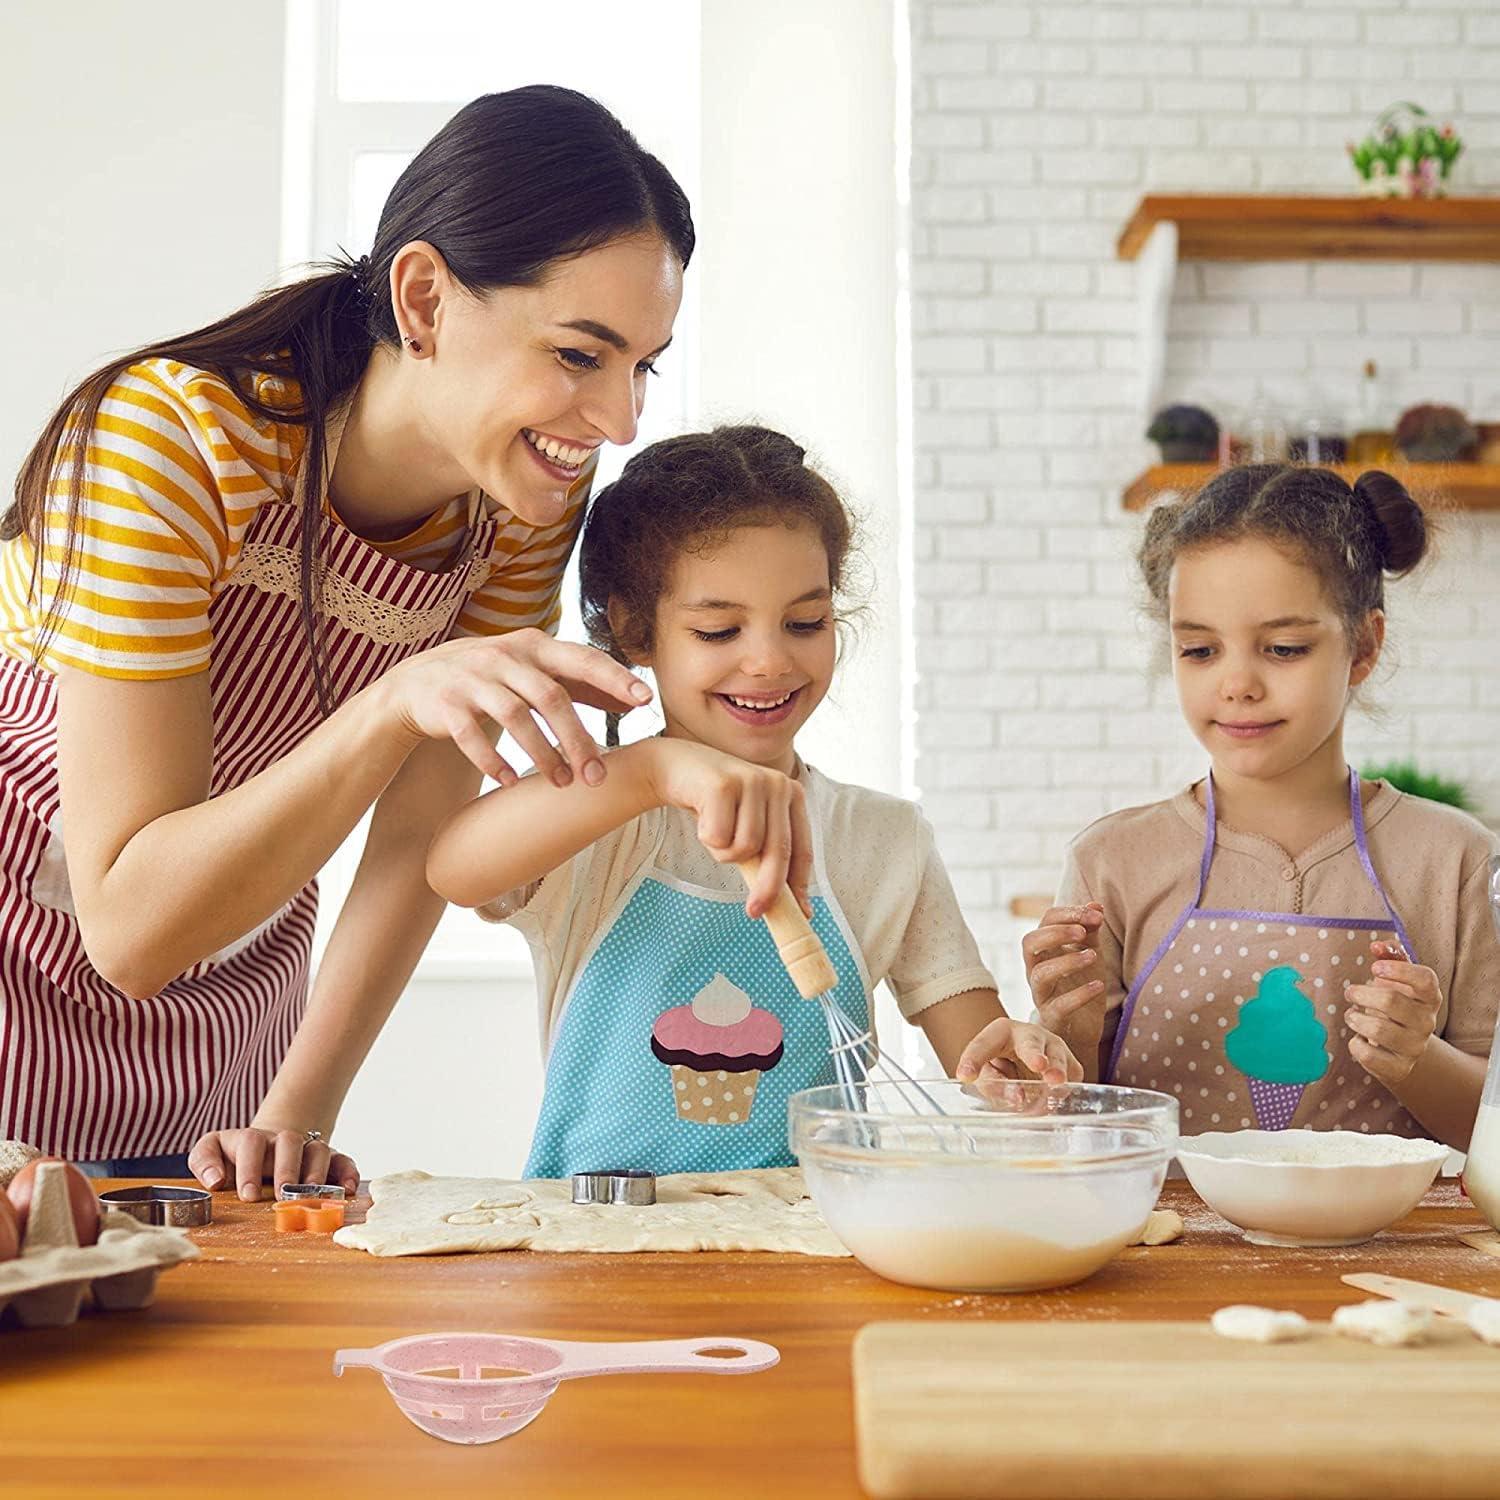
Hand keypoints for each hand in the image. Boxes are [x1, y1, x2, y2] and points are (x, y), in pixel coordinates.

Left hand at [188, 1125, 358, 1202]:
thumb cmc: (234, 1158)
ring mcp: (305, 1149)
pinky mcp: (326, 1159)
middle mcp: (281, 1140)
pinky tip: (347, 1189)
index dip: (249, 1168)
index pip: (251, 1143)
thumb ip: (204, 1162)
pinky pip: (342, 1160)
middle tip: (283, 1195)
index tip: (247, 1195)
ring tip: (313, 1194)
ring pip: (317, 1150)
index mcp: (251, 1139)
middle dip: (286, 1169)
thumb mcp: (211, 1153)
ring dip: (316, 1172)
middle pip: (289, 1142)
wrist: (264, 1146)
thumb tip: (216, 1181)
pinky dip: (347, 1172)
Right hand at [381, 628, 652, 786]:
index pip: (582, 659)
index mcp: (534, 646)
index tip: (645, 700)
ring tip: (562, 783)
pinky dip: (494, 760)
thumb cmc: (492, 679)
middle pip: (551, 696)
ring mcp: (472, 679)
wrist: (416, 684)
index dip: (614, 677)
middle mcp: (504, 657)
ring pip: (515, 717)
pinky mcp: (445, 705)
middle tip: (596, 777)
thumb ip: (581, 684)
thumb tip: (634, 702)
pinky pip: (471, 735)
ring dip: (542, 754)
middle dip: (578, 738)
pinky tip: (511, 781)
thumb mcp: (535, 672)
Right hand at [648, 741, 812, 917]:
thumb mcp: (748, 827)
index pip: (802, 849)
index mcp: (792, 795)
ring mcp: (752, 780)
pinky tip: (702, 817)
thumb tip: (794, 906)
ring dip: (724, 852)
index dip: (800, 885)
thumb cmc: (717, 805)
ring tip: (715, 832)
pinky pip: (719, 838)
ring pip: (746, 847)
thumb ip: (768, 856)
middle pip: (779, 852)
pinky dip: (707, 839)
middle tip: (754, 912)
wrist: (677, 768)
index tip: (800, 915)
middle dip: (767, 888)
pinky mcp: (724, 784)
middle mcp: (778, 784)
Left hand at [954, 1017, 1082, 1085]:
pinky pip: (1070, 1079)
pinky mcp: (1071, 1064)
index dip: (973, 1060)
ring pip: (1057, 1058)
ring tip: (1055, 1082)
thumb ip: (994, 1084)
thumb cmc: (1003, 1065)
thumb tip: (1018, 1097)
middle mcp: (1030, 1034)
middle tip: (1038, 1064)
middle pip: (1030, 1043)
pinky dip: (1061, 1092)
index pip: (983, 1045)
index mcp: (1001, 1031)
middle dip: (1033, 1053)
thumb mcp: (987, 1074)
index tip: (965, 1075)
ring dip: (1056, 1071)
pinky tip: (1053, 1099)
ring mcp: (1054, 1047)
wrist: (1027, 1059)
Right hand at [1022, 903, 1106, 1032]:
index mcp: (1045, 949)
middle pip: (1030, 944)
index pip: (1045, 921)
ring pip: (1040, 974)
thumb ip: (1090, 930)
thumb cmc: (1081, 984)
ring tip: (1093, 957)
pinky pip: (1059, 1006)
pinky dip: (1079, 995)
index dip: (1069, 914)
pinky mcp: (1052, 1018)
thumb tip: (1096, 905)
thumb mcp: (1089, 952)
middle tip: (1082, 932)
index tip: (1097, 915)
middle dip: (1055, 933)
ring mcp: (1041, 994)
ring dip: (1067, 961)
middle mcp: (1036, 969)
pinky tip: (1098, 985)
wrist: (1083, 1026)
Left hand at [1344, 939, 1442, 1089]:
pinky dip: (1354, 1044)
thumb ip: (1391, 956)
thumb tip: (1378, 946)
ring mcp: (1414, 1047)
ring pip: (1377, 1029)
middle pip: (1392, 1001)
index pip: (1426, 980)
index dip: (1399, 970)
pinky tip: (1358, 1038)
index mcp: (1429, 997)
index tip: (1374, 967)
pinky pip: (1368, 1054)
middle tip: (1351, 992)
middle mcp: (1426, 1022)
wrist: (1400, 1048)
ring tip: (1352, 1015)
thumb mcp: (1396, 979)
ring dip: (1354, 1018)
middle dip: (1361, 993)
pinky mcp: (1399, 1068)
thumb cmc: (1395, 1004)